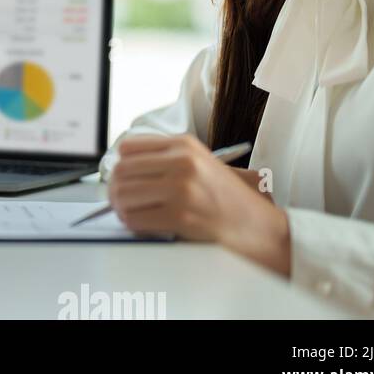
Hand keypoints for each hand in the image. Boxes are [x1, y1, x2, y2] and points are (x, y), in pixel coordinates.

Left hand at [108, 135, 290, 274]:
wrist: (258, 227)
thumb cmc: (225, 199)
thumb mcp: (199, 164)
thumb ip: (164, 159)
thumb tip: (120, 167)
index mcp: (184, 145)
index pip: (128, 147)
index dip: (120, 165)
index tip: (124, 178)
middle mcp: (182, 163)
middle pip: (121, 171)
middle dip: (114, 189)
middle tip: (120, 201)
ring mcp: (182, 189)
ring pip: (122, 195)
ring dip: (120, 208)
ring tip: (131, 213)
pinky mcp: (181, 216)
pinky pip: (134, 219)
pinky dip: (131, 224)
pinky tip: (143, 225)